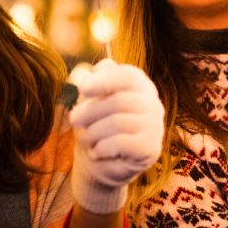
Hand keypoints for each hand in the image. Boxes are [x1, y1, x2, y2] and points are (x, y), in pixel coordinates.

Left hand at [68, 59, 164, 213]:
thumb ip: (97, 82)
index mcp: (141, 86)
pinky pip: (121, 143)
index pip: (128, 76)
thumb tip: (100, 67)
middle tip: (72, 119)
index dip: (105, 80)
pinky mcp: (150, 148)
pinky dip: (102, 148)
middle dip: (90, 110)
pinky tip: (97, 151)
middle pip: (119, 101)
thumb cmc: (97, 124)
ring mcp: (155, 126)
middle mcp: (153, 104)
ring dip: (93, 132)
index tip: (82, 88)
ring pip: (118, 123)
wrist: (104, 161)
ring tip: (84, 139)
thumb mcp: (93, 100)